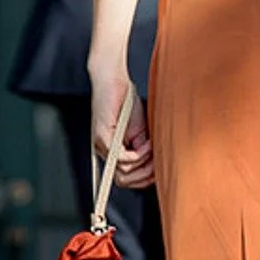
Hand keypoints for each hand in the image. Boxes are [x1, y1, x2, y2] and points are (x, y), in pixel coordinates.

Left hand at [91, 63, 154, 189]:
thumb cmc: (126, 102)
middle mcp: (105, 152)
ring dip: (143, 161)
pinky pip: (120, 156)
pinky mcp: (102, 135)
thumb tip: (154, 168)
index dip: (144, 180)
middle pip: (124, 180)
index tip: (159, 172)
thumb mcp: (141, 132)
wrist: (113, 79)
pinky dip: (137, 154)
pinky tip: (146, 144)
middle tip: (158, 161)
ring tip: (152, 146)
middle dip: (145, 175)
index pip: (126, 179)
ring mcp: (101, 145)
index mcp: (113, 152)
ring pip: (124, 170)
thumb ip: (145, 150)